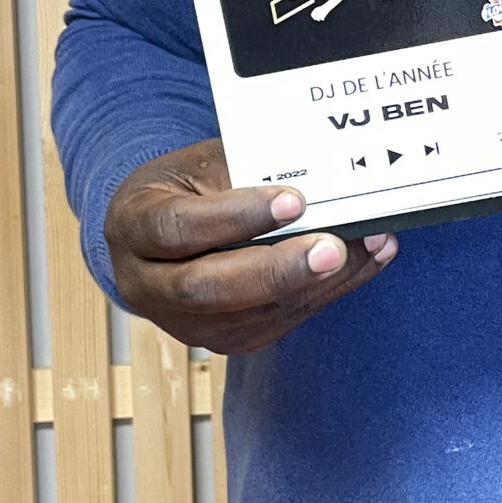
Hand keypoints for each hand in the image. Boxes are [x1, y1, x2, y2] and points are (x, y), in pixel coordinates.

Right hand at [104, 139, 396, 355]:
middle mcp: (147, 285)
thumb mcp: (203, 164)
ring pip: (252, 313)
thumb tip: (320, 177)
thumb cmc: (188, 186)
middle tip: (332, 247)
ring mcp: (185, 322)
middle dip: (278, 269)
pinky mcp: (226, 338)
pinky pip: (280, 320)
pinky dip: (328, 290)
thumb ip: (249, 172)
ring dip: (318, 282)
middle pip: (208, 288)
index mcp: (133, 226)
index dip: (235, 218)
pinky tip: (364, 259)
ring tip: (369, 245)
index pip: (178, 229)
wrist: (165, 230)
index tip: (292, 200)